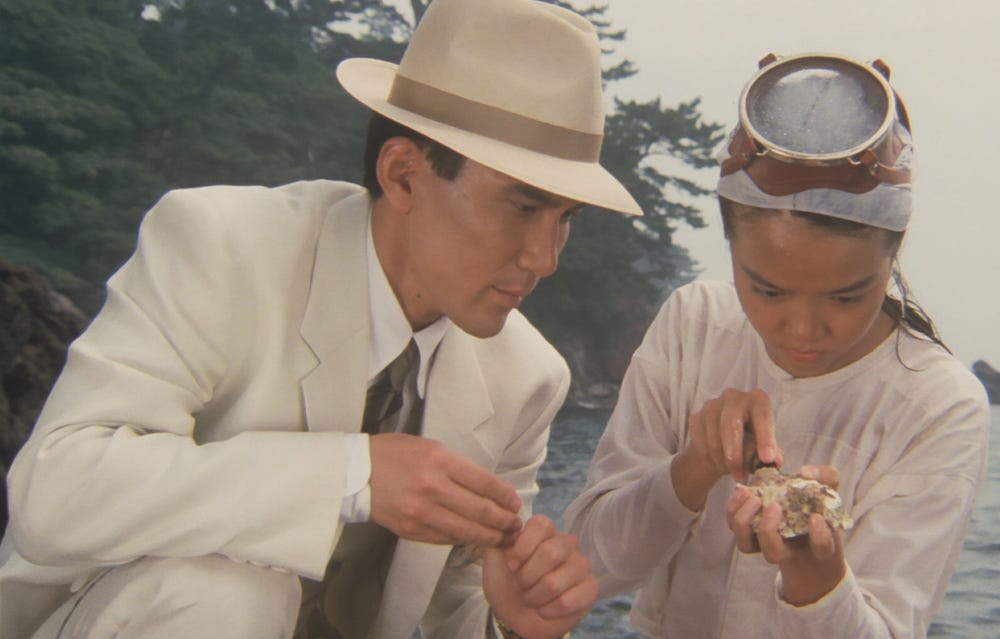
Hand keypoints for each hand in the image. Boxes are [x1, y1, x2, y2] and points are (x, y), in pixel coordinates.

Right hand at [368, 433, 522, 545]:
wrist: (355, 472)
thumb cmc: (394, 454)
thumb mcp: (431, 447)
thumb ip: (459, 467)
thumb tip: (489, 489)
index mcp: (440, 460)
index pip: (485, 483)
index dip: (505, 496)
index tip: (515, 503)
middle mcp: (433, 486)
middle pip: (481, 510)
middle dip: (504, 521)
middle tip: (515, 525)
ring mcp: (422, 512)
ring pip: (467, 530)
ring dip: (490, 537)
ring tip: (503, 538)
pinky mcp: (412, 530)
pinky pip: (447, 539)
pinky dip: (464, 540)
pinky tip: (474, 539)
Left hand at [483, 515, 597, 638]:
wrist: (515, 613)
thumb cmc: (507, 580)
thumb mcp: (494, 558)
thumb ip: (497, 538)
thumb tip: (510, 527)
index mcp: (545, 530)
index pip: (541, 525)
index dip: (522, 548)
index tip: (511, 565)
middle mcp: (568, 543)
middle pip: (551, 553)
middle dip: (526, 577)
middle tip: (520, 585)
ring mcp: (582, 565)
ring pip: (555, 582)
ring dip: (534, 597)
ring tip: (531, 598)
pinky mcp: (591, 589)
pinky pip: (567, 602)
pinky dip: (547, 611)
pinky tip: (544, 609)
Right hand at [671, 388, 782, 509]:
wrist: (724, 440)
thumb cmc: (751, 440)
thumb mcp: (766, 445)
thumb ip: (772, 452)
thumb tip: (774, 462)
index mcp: (757, 399)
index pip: (762, 415)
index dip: (765, 438)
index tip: (767, 459)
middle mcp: (733, 397)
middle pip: (731, 423)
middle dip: (735, 452)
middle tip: (739, 474)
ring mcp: (712, 405)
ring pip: (713, 435)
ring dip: (722, 459)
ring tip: (732, 472)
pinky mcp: (696, 417)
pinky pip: (700, 440)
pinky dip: (709, 457)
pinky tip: (718, 462)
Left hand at [726, 465, 846, 604]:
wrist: (794, 517)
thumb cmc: (816, 506)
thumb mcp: (827, 491)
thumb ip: (826, 478)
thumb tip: (805, 472)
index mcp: (816, 544)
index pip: (822, 547)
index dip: (821, 537)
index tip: (815, 518)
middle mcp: (788, 550)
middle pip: (772, 553)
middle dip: (768, 530)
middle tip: (774, 506)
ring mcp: (763, 543)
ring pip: (746, 545)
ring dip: (746, 520)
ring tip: (753, 497)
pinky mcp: (747, 531)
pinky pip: (734, 527)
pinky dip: (734, 509)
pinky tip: (743, 490)